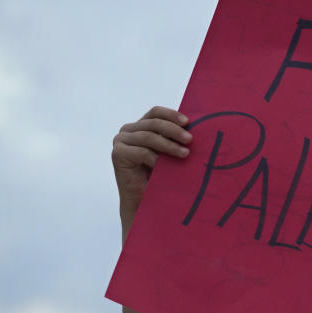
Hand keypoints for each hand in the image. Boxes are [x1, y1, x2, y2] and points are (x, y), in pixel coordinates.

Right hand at [111, 106, 192, 224]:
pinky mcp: (118, 154)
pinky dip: (156, 158)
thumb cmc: (160, 176)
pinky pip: (141, 152)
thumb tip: (194, 128)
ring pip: (149, 137)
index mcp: (140, 125)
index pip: (155, 112)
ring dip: (169, 145)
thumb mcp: (168, 152)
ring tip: (185, 154)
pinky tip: (165, 166)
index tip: (188, 122)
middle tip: (190, 140)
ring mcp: (121, 141)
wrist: (144, 200)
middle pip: (153, 123)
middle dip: (174, 131)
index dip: (171, 115)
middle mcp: (128, 130)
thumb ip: (173, 138)